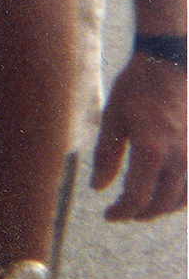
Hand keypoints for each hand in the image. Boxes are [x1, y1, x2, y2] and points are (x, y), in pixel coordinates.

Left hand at [92, 51, 186, 220]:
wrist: (171, 64)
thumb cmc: (137, 88)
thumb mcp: (113, 117)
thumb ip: (105, 155)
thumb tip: (98, 187)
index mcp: (151, 149)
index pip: (137, 197)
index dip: (122, 212)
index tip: (109, 214)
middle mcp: (177, 157)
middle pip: (160, 203)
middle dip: (139, 213)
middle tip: (121, 212)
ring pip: (181, 199)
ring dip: (160, 208)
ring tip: (140, 205)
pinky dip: (178, 197)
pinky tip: (162, 192)